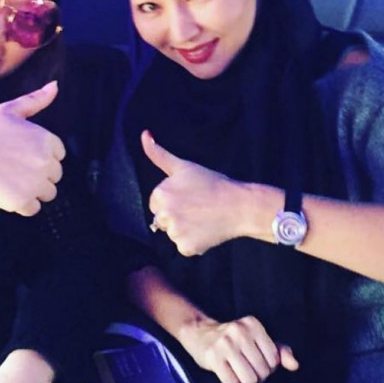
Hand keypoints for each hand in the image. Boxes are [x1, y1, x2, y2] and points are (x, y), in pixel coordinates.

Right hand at [0, 81, 65, 215]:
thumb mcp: (9, 109)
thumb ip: (37, 99)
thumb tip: (56, 85)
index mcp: (46, 140)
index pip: (60, 155)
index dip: (42, 156)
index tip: (23, 155)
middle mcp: (45, 162)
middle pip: (56, 176)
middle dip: (39, 174)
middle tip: (15, 168)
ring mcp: (35, 183)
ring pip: (48, 193)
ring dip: (34, 191)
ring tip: (12, 180)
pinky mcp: (23, 201)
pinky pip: (34, 209)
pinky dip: (23, 205)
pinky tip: (7, 192)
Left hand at [142, 130, 247, 254]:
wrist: (239, 205)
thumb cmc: (212, 183)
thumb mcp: (183, 166)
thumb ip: (158, 153)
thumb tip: (144, 134)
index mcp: (159, 195)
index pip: (156, 203)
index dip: (173, 199)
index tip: (189, 196)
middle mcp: (163, 215)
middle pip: (162, 220)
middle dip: (176, 215)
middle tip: (197, 207)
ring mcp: (174, 233)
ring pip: (173, 233)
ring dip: (185, 229)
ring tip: (203, 218)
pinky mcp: (186, 248)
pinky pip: (184, 247)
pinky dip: (194, 242)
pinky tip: (207, 230)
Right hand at [178, 315, 298, 382]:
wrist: (199, 332)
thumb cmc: (232, 339)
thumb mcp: (256, 338)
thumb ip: (278, 350)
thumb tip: (294, 365)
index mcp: (253, 324)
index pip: (274, 360)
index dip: (267, 366)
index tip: (254, 360)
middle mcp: (239, 331)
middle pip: (262, 372)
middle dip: (255, 375)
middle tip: (244, 366)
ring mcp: (225, 343)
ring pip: (249, 380)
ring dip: (243, 380)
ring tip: (236, 369)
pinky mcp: (212, 357)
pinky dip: (230, 382)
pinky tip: (224, 370)